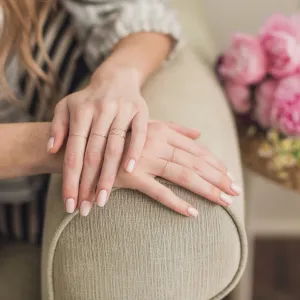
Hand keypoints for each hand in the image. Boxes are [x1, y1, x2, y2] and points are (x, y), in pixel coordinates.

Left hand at [48, 65, 148, 215]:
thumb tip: (52, 150)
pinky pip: (138, 134)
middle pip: (92, 154)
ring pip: (113, 148)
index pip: (73, 152)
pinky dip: (134, 152)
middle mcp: (100, 111)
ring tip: (103, 200)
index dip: (70, 179)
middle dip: (88, 184)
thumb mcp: (67, 106)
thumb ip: (57, 126)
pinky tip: (129, 171)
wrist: (117, 78)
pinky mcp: (140, 111)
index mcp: (80, 112)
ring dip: (108, 176)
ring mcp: (121, 111)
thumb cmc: (89, 98)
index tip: (69, 202)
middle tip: (86, 209)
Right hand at [106, 121, 240, 216]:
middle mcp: (155, 143)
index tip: (229, 175)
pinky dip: (176, 202)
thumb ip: (174, 128)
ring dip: (206, 189)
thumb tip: (199, 133)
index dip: (214, 163)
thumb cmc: (121, 138)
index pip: (195, 150)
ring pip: (182, 175)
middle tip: (235, 191)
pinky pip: (158, 191)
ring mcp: (143, 160)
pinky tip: (192, 213)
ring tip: (224, 202)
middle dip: (218, 178)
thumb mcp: (147, 127)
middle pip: (194, 163)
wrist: (88, 146)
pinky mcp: (131, 177)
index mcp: (161, 131)